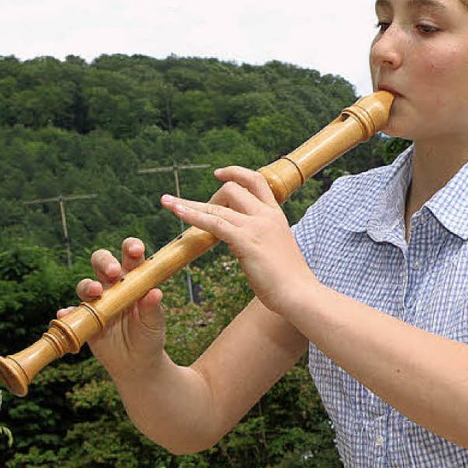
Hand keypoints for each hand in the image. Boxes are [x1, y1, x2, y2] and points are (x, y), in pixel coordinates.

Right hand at [57, 238, 165, 378]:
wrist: (136, 363)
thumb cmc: (149, 337)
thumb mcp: (154, 323)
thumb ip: (152, 308)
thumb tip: (155, 292)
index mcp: (134, 280)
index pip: (131, 256)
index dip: (131, 248)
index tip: (136, 251)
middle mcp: (113, 286)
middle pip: (102, 262)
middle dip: (105, 262)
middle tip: (113, 272)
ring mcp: (97, 301)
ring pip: (85, 284)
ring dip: (87, 285)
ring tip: (95, 292)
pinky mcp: (84, 319)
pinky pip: (72, 313)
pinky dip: (67, 312)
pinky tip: (66, 314)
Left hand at [160, 167, 317, 315]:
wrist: (300, 294)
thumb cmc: (290, 280)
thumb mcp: (277, 250)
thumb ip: (261, 238)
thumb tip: (240, 239)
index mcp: (275, 215)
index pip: (256, 180)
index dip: (236, 172)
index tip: (219, 173)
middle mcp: (266, 216)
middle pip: (232, 189)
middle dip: (210, 198)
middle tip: (196, 213)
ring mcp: (256, 227)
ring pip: (217, 206)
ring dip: (188, 204)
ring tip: (166, 202)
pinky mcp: (245, 241)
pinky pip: (213, 223)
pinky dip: (191, 215)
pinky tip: (176, 211)